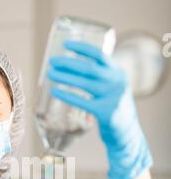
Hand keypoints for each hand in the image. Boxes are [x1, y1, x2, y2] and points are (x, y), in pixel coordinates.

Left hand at [47, 40, 152, 178]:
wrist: (126, 134)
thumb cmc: (114, 109)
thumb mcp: (113, 89)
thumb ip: (101, 77)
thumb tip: (73, 67)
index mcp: (119, 73)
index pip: (99, 55)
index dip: (82, 48)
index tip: (66, 44)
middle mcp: (117, 82)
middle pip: (89, 67)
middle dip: (68, 63)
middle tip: (52, 61)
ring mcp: (113, 97)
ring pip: (84, 83)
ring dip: (65, 77)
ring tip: (50, 74)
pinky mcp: (106, 112)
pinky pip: (82, 102)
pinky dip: (67, 95)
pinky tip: (55, 92)